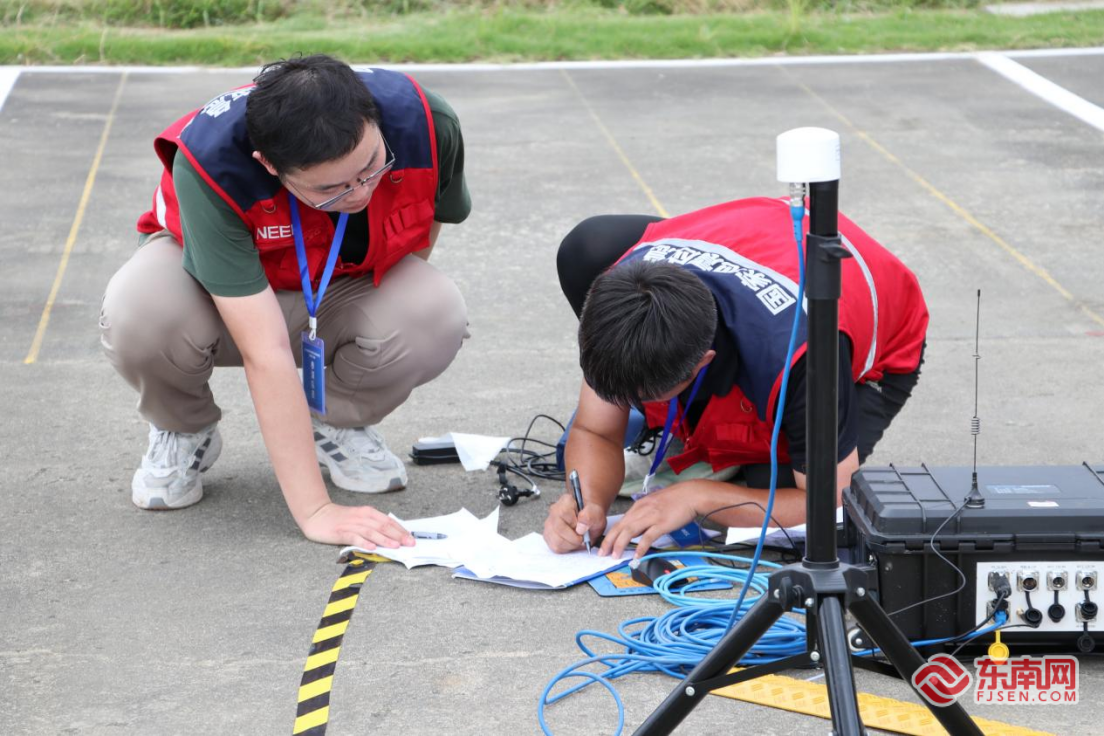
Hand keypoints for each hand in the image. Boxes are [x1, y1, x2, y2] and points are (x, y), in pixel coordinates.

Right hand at [300, 502, 415, 548]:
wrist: (317, 514)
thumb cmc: (340, 518)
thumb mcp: (359, 518)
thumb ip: (373, 524)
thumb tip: (392, 534)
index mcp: (368, 513)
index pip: (388, 521)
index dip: (401, 530)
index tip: (411, 538)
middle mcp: (362, 517)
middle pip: (383, 526)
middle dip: (398, 535)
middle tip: (410, 543)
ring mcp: (351, 525)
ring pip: (371, 532)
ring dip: (385, 539)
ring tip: (395, 546)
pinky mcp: (341, 532)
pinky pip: (354, 537)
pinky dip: (364, 542)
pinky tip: (372, 547)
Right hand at [543, 492, 607, 553]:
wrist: (589, 523)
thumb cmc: (591, 517)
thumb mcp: (597, 514)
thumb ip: (590, 516)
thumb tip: (580, 527)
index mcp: (566, 501)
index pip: (563, 513)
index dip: (574, 524)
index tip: (582, 527)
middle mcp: (554, 510)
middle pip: (558, 529)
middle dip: (573, 538)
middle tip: (582, 537)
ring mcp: (549, 523)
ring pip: (556, 540)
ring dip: (570, 545)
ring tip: (577, 540)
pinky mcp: (548, 535)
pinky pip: (554, 546)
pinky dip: (566, 548)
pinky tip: (571, 543)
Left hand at [599, 485, 697, 560]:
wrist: (691, 495)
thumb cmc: (675, 500)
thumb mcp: (654, 504)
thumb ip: (643, 516)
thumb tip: (634, 531)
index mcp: (639, 506)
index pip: (620, 522)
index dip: (610, 535)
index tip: (604, 545)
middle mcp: (642, 510)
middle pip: (621, 527)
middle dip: (609, 541)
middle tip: (602, 553)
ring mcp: (651, 516)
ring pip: (630, 531)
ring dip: (620, 544)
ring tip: (614, 556)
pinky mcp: (662, 523)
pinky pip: (648, 537)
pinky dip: (641, 547)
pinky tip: (637, 556)